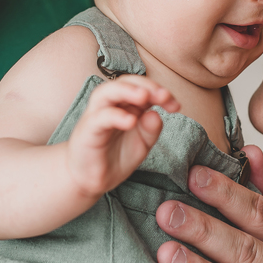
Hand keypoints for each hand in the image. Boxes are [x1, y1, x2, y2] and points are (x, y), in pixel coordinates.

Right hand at [66, 76, 178, 196]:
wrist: (90, 180)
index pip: (142, 88)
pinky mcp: (87, 130)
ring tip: (144, 97)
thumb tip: (156, 114)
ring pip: (106, 92)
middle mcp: (110, 105)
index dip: (159, 92)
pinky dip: (115, 116)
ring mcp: (96, 115)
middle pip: (124, 82)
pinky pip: (99, 117)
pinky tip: (130, 121)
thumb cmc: (115, 156)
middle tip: (164, 95)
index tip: (175, 106)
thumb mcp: (142, 144)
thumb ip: (151, 130)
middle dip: (146, 86)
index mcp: (126, 105)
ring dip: (126, 90)